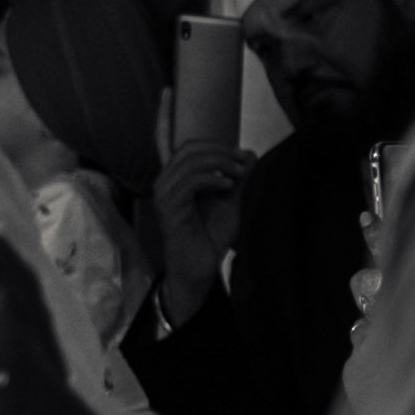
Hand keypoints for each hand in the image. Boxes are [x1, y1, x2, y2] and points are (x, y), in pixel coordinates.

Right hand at [153, 143, 244, 328]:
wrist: (200, 269)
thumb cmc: (209, 238)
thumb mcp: (229, 202)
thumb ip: (236, 179)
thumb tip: (249, 155)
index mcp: (176, 179)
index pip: (188, 147)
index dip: (216, 144)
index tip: (242, 155)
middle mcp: (165, 182)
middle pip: (189, 149)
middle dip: (220, 151)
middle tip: (243, 162)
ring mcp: (164, 194)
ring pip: (190, 162)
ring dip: (220, 163)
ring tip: (239, 175)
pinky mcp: (169, 207)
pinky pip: (189, 182)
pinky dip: (212, 179)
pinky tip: (228, 186)